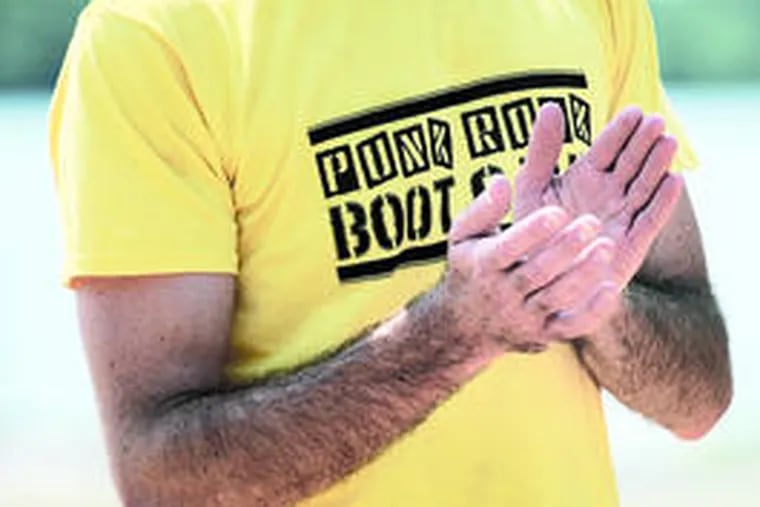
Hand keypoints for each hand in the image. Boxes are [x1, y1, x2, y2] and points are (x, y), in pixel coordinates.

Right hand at [442, 176, 619, 353]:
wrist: (464, 326)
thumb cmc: (471, 268)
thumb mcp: (464, 236)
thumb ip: (483, 208)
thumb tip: (501, 181)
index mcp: (485, 264)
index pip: (508, 248)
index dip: (531, 231)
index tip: (556, 211)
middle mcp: (504, 293)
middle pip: (537, 272)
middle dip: (565, 249)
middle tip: (592, 223)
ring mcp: (525, 316)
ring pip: (557, 297)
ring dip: (583, 275)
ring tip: (606, 247)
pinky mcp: (544, 333)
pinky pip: (571, 327)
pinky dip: (592, 313)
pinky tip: (611, 289)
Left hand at [514, 104, 683, 287]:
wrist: (536, 282)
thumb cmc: (530, 234)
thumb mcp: (531, 188)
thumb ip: (541, 151)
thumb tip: (551, 107)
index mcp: (585, 177)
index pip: (607, 148)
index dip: (620, 131)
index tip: (633, 112)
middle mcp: (607, 194)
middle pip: (631, 162)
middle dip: (643, 142)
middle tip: (655, 121)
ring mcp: (622, 216)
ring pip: (644, 186)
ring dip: (658, 165)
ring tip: (667, 142)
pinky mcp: (632, 244)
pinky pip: (650, 220)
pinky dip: (662, 203)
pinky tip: (674, 181)